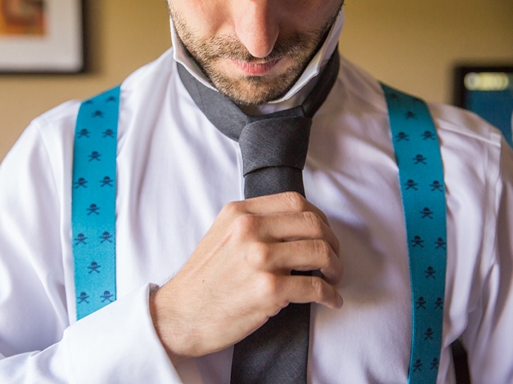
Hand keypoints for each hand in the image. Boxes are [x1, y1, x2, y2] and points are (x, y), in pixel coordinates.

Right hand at [149, 192, 343, 362]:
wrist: (180, 314)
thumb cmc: (202, 281)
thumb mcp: (221, 235)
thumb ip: (252, 224)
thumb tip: (293, 227)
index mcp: (239, 214)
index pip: (295, 202)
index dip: (318, 218)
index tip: (323, 234)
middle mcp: (250, 231)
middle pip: (313, 224)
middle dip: (332, 242)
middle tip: (333, 259)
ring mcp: (259, 259)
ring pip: (320, 252)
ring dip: (335, 268)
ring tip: (333, 279)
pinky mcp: (269, 289)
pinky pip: (316, 288)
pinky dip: (330, 295)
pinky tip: (330, 300)